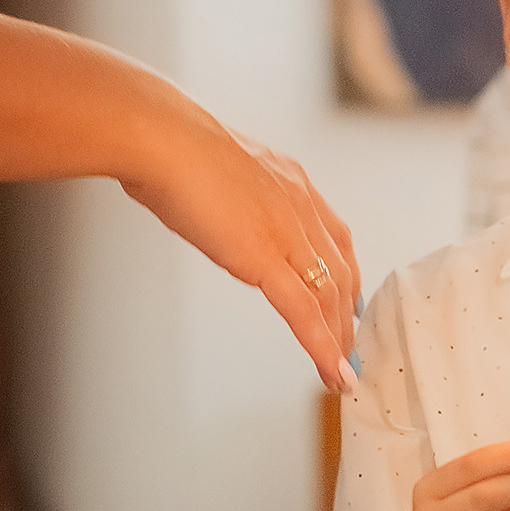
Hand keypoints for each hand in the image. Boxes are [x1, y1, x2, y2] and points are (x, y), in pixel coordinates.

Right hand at [119, 108, 359, 389]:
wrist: (160, 138)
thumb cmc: (171, 147)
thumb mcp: (217, 171)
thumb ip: (233, 196)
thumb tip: (220, 211)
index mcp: (291, 181)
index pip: (334, 237)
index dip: (346, 275)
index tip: (347, 302)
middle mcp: (300, 204)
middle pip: (340, 271)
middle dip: (346, 316)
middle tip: (349, 349)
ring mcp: (286, 230)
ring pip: (329, 294)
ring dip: (338, 339)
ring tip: (342, 372)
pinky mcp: (265, 256)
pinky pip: (304, 310)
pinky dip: (322, 345)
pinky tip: (332, 371)